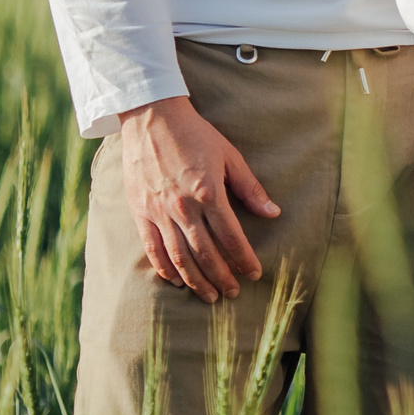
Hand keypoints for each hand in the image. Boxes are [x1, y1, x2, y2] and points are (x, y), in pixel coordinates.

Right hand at [118, 96, 280, 302]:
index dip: (244, 258)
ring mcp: (159, 211)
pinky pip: (152, 248)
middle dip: (222, 277)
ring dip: (196, 280)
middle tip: (233, 293)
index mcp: (209, 193)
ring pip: (179, 257)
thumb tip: (273, 213)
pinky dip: (165, 268)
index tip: (254, 273)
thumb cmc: (195, 135)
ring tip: (210, 295)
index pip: (231, 236)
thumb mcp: (230, 156)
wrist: (151, 119)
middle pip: (205, 253)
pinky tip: (176, 280)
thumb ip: (250, 188)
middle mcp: (182, 207)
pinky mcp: (140, 211)